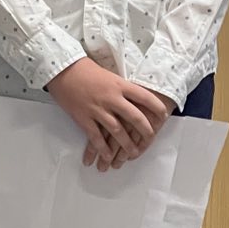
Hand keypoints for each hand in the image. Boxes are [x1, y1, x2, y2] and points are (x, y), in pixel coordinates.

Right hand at [47, 58, 169, 170]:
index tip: (164, 115)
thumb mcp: (112, 76)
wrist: (64, 71)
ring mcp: (97, 110)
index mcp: (121, 85)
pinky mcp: (83, 118)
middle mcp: (112, 98)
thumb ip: (124, 88)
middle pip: (134, 117)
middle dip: (146, 130)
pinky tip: (108, 156)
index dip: (157, 108)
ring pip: (117, 131)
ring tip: (133, 153)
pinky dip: (103, 148)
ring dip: (126, 144)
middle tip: (151, 138)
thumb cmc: (89, 71)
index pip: (145, 97)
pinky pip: (95, 137)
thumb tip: (139, 98)